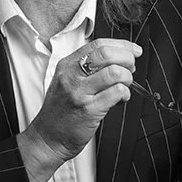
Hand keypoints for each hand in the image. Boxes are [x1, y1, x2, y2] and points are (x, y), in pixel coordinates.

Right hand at [23, 38, 141, 163]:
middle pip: (106, 53)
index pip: (98, 44)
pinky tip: (120, 99)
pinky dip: (125, 94)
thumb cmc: (60, 111)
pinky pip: (116, 92)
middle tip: (131, 69)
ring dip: (127, 78)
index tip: (134, 50)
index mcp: (66, 65)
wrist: (47, 137)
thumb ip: (86, 69)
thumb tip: (118, 59)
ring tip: (124, 86)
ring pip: (115, 72)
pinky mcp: (88, 109)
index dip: (121, 45)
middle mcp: (71, 76)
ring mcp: (79, 92)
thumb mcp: (66, 82)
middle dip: (127, 58)